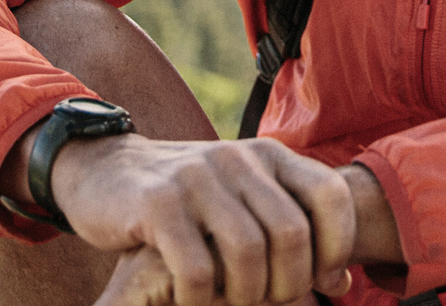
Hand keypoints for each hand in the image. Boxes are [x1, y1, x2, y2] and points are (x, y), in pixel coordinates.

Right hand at [55, 135, 357, 305]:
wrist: (103, 170)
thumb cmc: (187, 201)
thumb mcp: (243, 204)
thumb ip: (291, 235)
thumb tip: (342, 285)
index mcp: (268, 155)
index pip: (331, 195)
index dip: (337, 245)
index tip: (318, 280)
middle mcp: (237, 158)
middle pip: (292, 233)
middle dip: (288, 284)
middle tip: (268, 302)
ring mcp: (196, 178)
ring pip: (248, 252)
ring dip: (246, 296)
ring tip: (232, 305)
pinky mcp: (157, 203)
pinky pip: (196, 268)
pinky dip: (201, 300)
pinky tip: (194, 303)